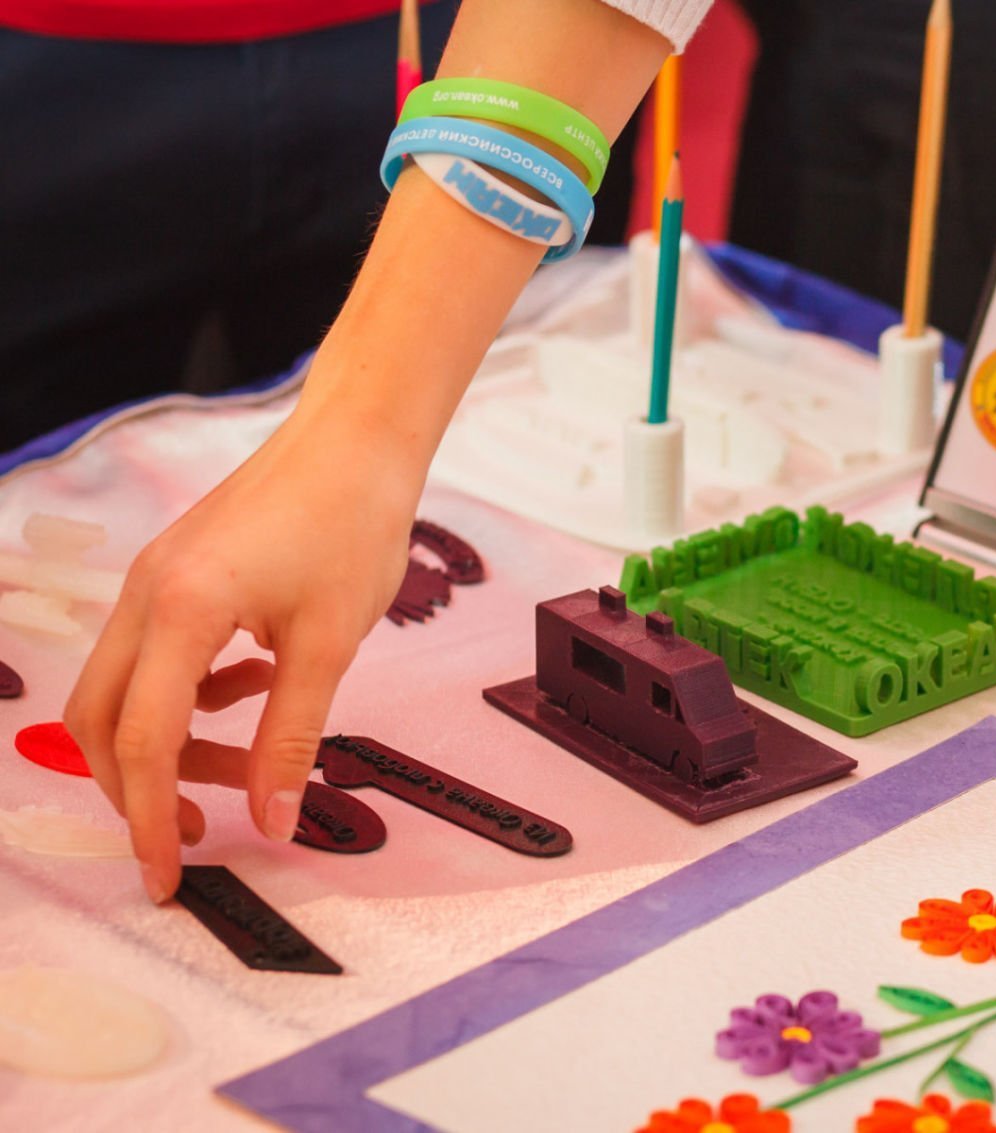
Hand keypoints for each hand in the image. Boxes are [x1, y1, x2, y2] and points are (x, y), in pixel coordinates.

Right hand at [64, 405, 418, 903]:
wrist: (356, 438)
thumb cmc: (353, 523)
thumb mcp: (332, 643)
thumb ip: (293, 737)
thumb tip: (274, 818)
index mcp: (182, 611)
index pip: (143, 744)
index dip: (151, 820)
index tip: (170, 876)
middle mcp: (146, 595)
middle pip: (101, 722)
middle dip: (141, 790)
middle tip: (201, 836)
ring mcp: (152, 580)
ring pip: (122, 691)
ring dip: (168, 744)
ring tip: (241, 766)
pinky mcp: (173, 573)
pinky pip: (154, 656)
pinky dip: (189, 696)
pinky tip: (252, 693)